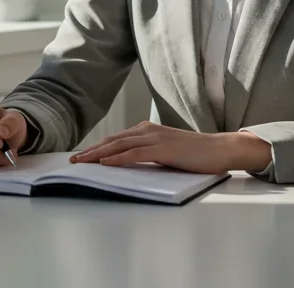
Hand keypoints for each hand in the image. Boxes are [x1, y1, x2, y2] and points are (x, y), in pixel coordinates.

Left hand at [70, 122, 272, 173]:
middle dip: (91, 151)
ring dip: (98, 154)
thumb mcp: (166, 151)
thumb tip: (128, 162)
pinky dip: (118, 158)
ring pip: (119, 145)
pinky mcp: (164, 149)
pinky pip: (135, 154)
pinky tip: (106, 163)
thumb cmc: (195, 154)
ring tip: (82, 162)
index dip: (96, 147)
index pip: (116, 139)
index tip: (81, 156)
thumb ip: (148, 154)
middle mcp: (148, 131)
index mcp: (147, 131)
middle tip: (73, 161)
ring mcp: (155, 138)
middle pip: (113, 140)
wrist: (220, 149)